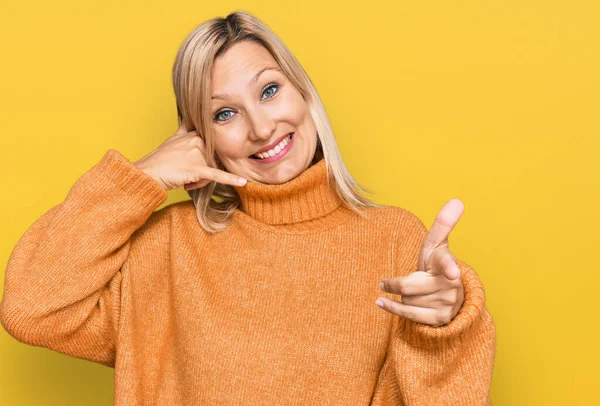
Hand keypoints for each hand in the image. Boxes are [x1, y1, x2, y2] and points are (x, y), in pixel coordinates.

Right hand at [133, 121, 247, 190]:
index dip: (204, 158)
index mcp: (192, 134)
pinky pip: (217, 175)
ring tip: (185, 179)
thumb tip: (187, 117)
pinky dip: (231, 180)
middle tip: (185, 174)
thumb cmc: (160, 161)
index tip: (195, 162)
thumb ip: (184, 130)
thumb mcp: (172, 139)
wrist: (147, 174)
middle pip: (211, 160)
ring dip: (199, 181)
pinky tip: (243, 182)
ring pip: (211, 171)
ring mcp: (197, 154)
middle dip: (202, 172)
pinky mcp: (198, 169)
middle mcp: (196, 141)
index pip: (209, 147)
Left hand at [376, 199, 465, 326]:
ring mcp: (447, 303)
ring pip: (407, 299)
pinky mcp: (440, 318)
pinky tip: (381, 302)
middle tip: (393, 281)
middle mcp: (451, 284)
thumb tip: (457, 200)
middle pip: (408, 285)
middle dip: (397, 283)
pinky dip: (392, 307)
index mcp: (447, 262)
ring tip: (412, 292)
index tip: (452, 273)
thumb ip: (443, 224)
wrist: (446, 296)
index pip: (447, 263)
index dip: (448, 268)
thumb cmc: (435, 266)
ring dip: (402, 295)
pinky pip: (409, 314)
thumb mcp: (436, 245)